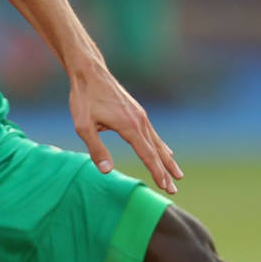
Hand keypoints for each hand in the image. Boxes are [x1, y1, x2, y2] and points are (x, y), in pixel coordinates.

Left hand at [67, 61, 182, 193]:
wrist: (89, 72)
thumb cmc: (84, 99)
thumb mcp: (83, 126)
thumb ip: (96, 149)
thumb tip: (107, 171)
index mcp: (129, 126)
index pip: (147, 154)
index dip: (156, 172)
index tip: (165, 186)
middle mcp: (140, 121)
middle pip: (156, 151)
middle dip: (166, 171)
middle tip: (174, 189)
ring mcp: (140, 115)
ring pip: (157, 142)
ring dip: (167, 160)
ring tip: (177, 174)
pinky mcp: (137, 112)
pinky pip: (152, 133)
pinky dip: (160, 145)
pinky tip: (165, 151)